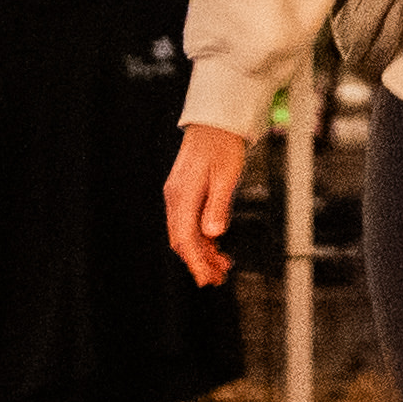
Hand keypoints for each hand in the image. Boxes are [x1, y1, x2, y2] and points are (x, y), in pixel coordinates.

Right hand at [161, 121, 253, 284]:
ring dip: (202, 251)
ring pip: (186, 233)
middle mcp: (176, 197)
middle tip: (217, 277)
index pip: (185, 238)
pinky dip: (202, 237)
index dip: (196, 262)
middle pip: (183, 239)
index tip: (206, 278)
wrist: (215, 123)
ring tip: (221, 265)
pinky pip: (189, 222)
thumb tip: (213, 233)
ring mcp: (178, 195)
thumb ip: (218, 206)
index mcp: (183, 195)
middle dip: (199, 261)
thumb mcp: (227, 176)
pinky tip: (216, 244)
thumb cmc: (222, 144)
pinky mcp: (185, 193)